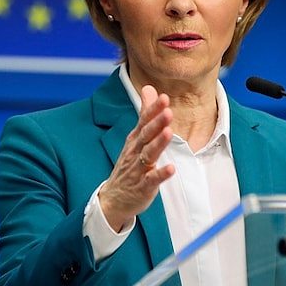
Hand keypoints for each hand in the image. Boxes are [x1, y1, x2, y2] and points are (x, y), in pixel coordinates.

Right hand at [99, 85, 175, 230]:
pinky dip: (161, 174)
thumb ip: (145, 113)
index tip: (164, 97)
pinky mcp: (143, 187)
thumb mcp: (136, 137)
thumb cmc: (129, 165)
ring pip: (148, 155)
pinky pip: (152, 180)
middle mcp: (135, 152)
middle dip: (157, 123)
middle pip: (146, 136)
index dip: (153, 110)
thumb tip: (149, 87)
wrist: (113, 198)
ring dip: (159, 144)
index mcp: (135, 140)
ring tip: (169, 133)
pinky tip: (171, 168)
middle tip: (168, 110)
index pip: (144, 122)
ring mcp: (138, 170)